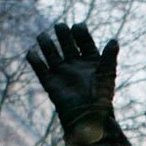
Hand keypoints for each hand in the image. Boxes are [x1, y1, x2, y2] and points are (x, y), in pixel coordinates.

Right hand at [25, 22, 120, 145]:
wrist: (87, 118)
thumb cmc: (100, 98)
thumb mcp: (107, 75)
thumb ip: (109, 57)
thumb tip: (114, 41)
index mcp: (90, 61)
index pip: (84, 41)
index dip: (80, 32)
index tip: (77, 27)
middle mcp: (75, 65)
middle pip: (67, 44)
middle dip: (62, 34)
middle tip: (59, 26)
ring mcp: (62, 73)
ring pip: (52, 54)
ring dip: (46, 44)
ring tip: (42, 36)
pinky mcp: (51, 83)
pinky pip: (40, 69)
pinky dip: (35, 60)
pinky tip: (31, 52)